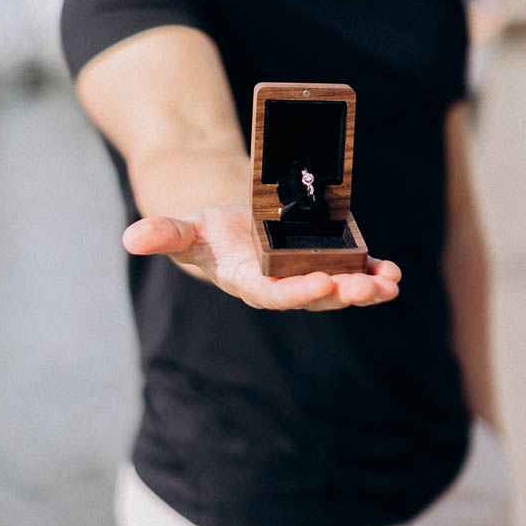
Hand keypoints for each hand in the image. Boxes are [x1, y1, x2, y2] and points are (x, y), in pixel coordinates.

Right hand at [123, 205, 401, 310]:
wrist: (228, 236)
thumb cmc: (208, 235)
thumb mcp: (185, 230)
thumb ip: (163, 234)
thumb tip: (132, 237)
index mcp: (248, 281)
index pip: (274, 294)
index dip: (299, 291)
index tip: (324, 281)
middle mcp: (281, 286)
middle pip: (315, 295)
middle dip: (343, 292)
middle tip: (367, 287)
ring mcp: (304, 277)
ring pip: (339, 288)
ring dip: (366, 288)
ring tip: (391, 284)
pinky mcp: (323, 265)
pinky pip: (352, 272)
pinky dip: (373, 272)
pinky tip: (393, 272)